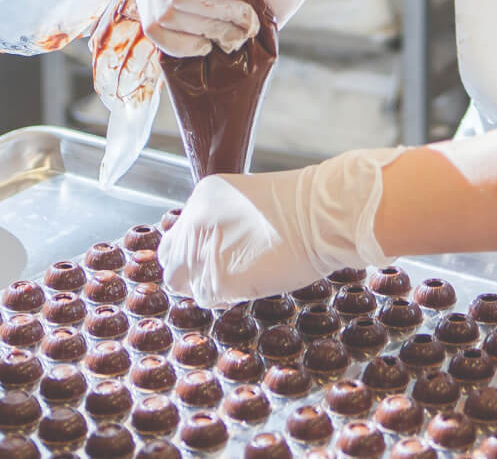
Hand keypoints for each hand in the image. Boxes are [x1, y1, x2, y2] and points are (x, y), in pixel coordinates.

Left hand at [157, 147, 402, 306]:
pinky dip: (228, 296)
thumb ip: (223, 221)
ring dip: (211, 286)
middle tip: (223, 273)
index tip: (215, 256)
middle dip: (192, 271)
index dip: (195, 251)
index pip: (177, 235)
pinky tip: (252, 282)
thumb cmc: (304, 207)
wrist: (325, 214)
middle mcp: (195, 221)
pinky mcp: (217, 279)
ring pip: (187, 284)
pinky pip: (210, 298)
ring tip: (244, 275)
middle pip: (171, 262)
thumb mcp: (250, 202)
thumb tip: (219, 247)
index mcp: (203, 196)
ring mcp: (203, 251)